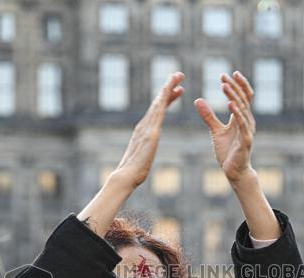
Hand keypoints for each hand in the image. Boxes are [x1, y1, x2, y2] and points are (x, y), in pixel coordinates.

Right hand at [111, 72, 184, 190]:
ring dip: (168, 87)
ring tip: (178, 75)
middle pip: (157, 102)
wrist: (126, 176)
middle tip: (178, 75)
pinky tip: (173, 88)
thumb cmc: (133, 173)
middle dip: (167, 87)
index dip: (166, 99)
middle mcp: (143, 125)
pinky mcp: (151, 130)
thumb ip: (144, 154)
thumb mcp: (142, 160)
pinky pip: (160, 109)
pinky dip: (166, 97)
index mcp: (143, 131)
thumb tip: (144, 156)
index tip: (175, 90)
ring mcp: (146, 126)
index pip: (157, 111)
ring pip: (159, 101)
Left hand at [194, 71, 256, 184]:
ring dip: (233, 96)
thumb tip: (198, 100)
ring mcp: (248, 130)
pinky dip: (237, 113)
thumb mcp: (215, 131)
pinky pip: (242, 124)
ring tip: (224, 86)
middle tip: (223, 76)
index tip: (226, 75)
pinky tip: (230, 104)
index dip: (237, 85)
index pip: (242, 97)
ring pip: (242, 109)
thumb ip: (208, 116)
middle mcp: (247, 121)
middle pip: (243, 99)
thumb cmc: (228, 152)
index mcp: (241, 118)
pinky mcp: (245, 140)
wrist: (234, 171)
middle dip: (233, 87)